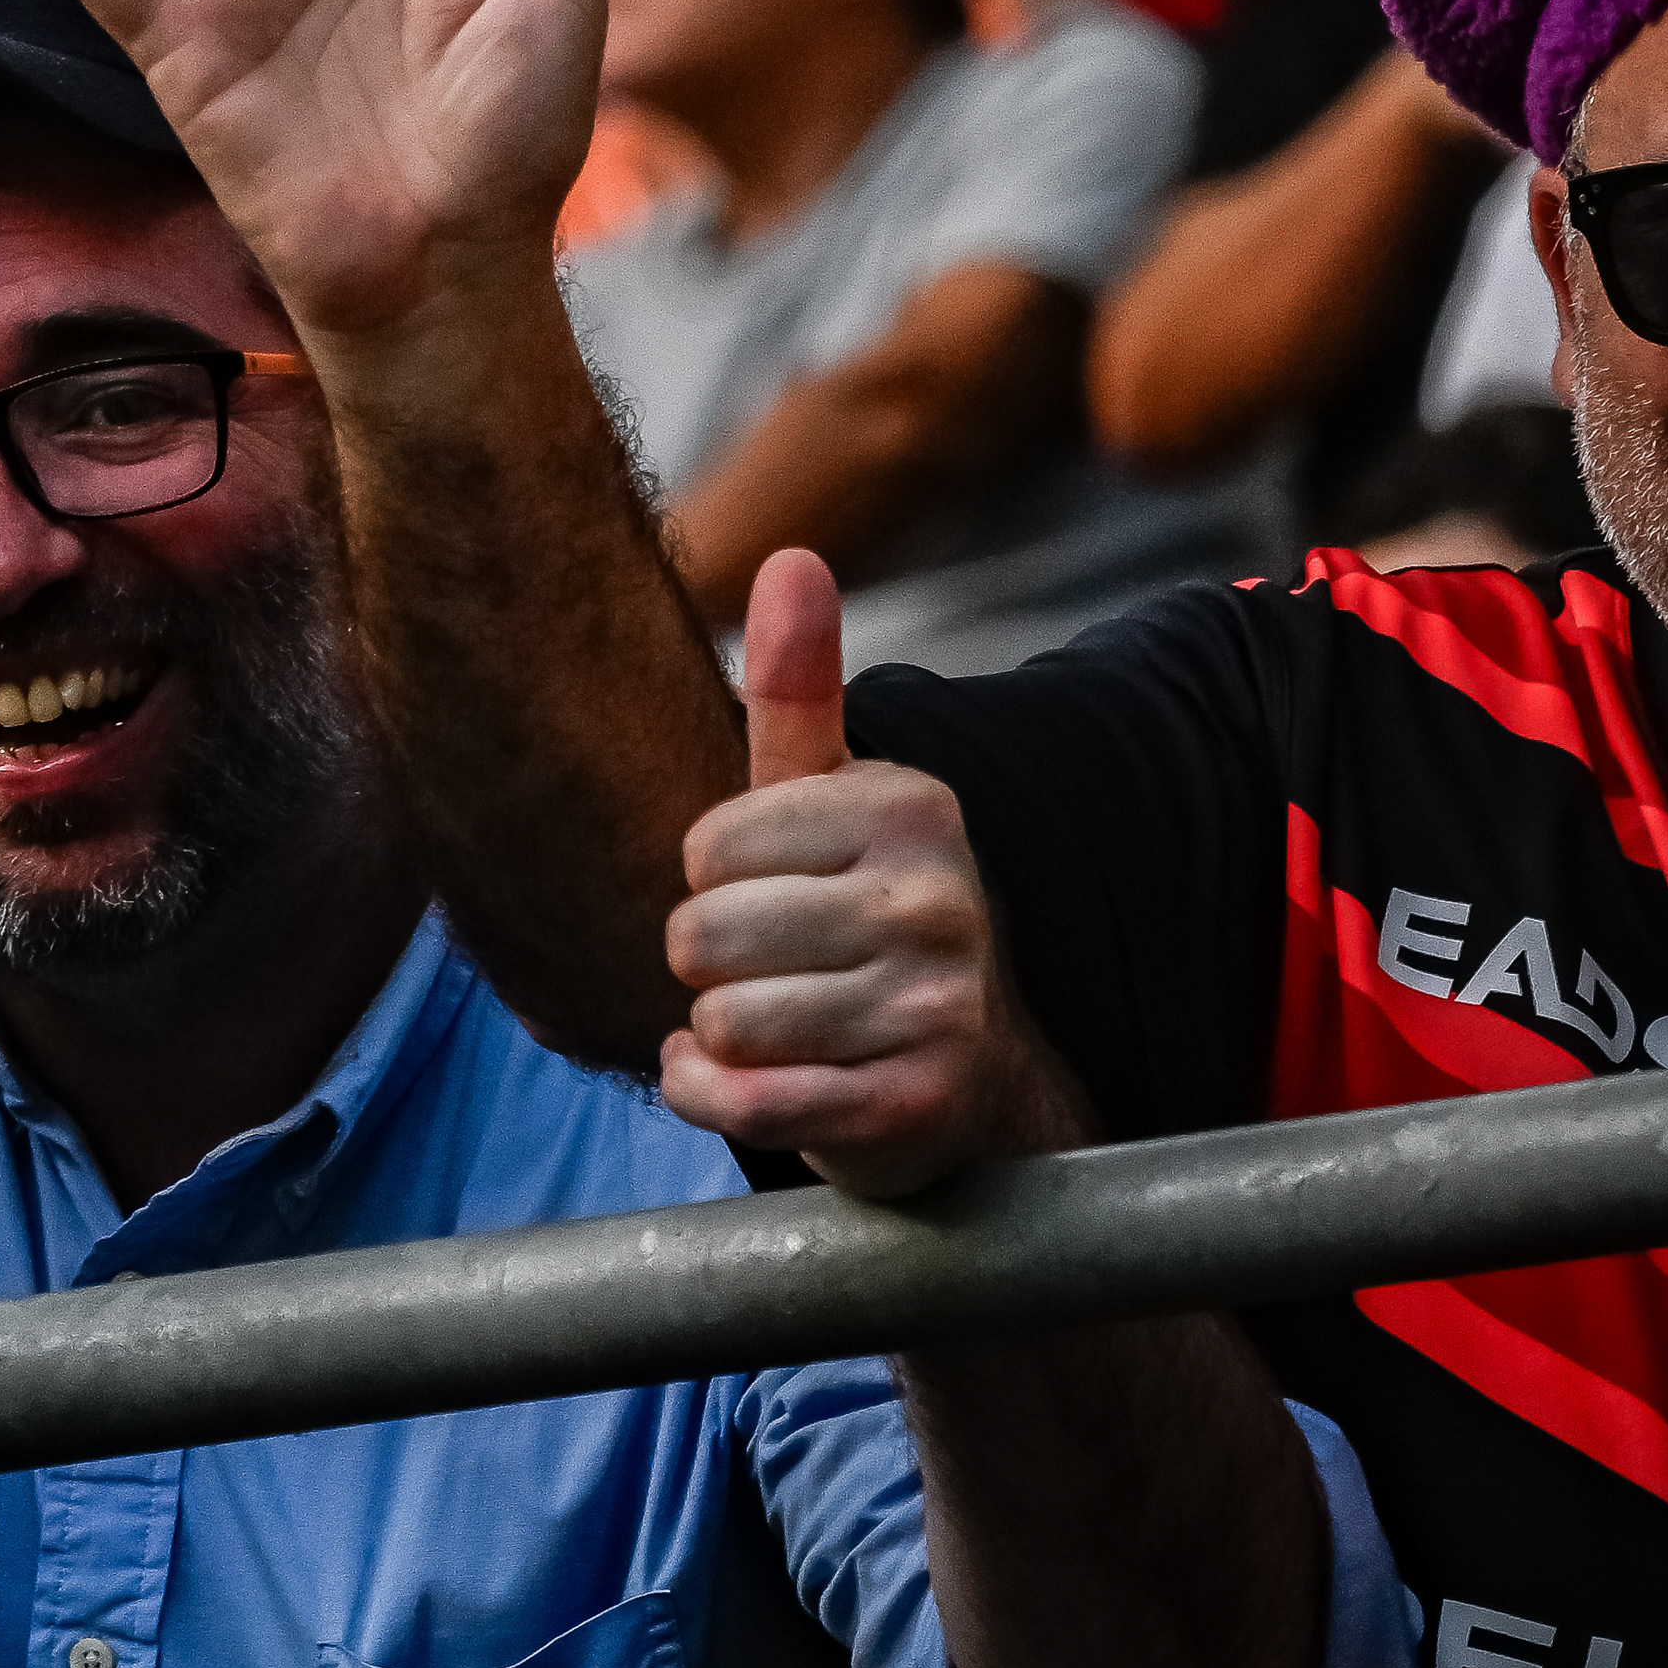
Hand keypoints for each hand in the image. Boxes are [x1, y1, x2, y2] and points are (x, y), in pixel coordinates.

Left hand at [655, 546, 1064, 1196]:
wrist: (962, 1074)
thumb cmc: (863, 916)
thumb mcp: (832, 801)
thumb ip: (797, 688)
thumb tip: (792, 558)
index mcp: (910, 809)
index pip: (709, 847)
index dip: (711, 880)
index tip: (770, 892)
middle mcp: (937, 903)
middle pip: (705, 935)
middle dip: (707, 961)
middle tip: (765, 966)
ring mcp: (933, 1011)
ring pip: (725, 1022)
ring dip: (717, 1032)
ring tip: (770, 1021)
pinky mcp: (910, 1108)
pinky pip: (748, 1103)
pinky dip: (712, 1094)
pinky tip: (739, 1075)